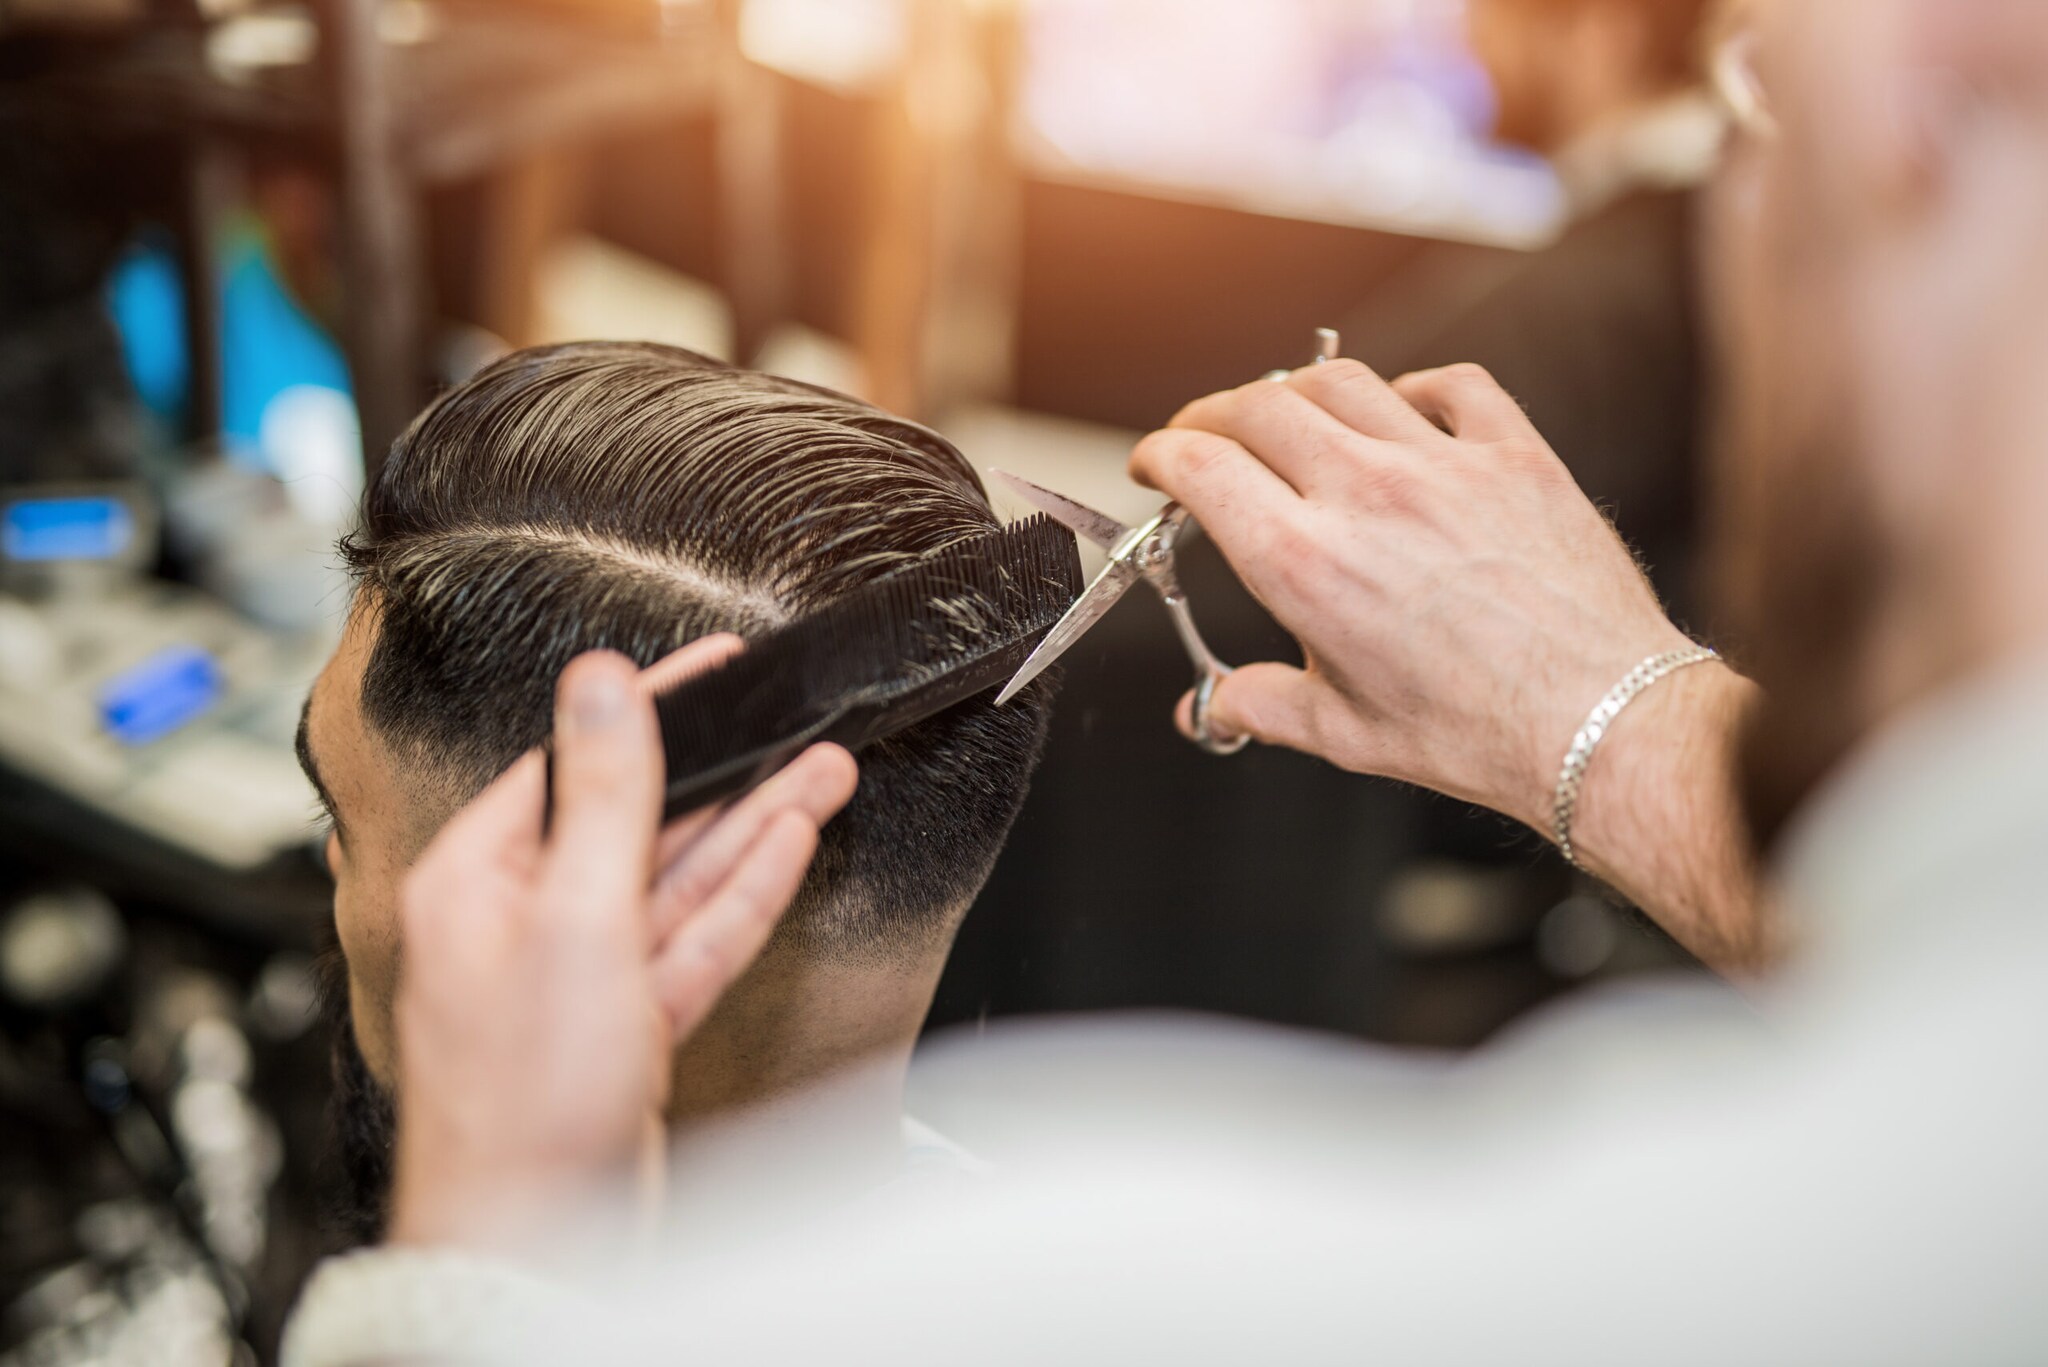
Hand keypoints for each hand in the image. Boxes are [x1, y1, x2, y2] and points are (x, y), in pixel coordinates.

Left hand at [387, 640, 858, 1251]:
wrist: (540, 1241)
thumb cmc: (522, 1102)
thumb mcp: (578, 917)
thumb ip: (605, 793)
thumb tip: (599, 684)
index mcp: (476, 880)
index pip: (573, 765)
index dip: (648, 713)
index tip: (706, 670)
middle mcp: (523, 922)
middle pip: (637, 825)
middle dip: (724, 778)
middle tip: (790, 728)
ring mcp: (580, 978)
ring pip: (676, 883)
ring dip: (750, 830)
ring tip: (819, 775)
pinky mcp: (628, 1027)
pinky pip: (691, 943)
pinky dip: (741, 899)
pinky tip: (787, 849)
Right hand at [1131, 360, 1702, 836]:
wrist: (1600, 721)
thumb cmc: (1479, 733)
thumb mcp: (1344, 732)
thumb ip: (1261, 706)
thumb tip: (1213, 709)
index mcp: (1307, 563)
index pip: (1202, 466)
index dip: (1160, 454)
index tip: (1153, 463)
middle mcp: (1367, 495)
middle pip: (1258, 406)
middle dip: (1213, 415)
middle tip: (1205, 437)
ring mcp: (1444, 465)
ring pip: (1342, 381)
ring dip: (1296, 392)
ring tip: (1288, 417)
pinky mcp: (1515, 456)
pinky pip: (1452, 385)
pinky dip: (1411, 387)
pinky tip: (1402, 412)